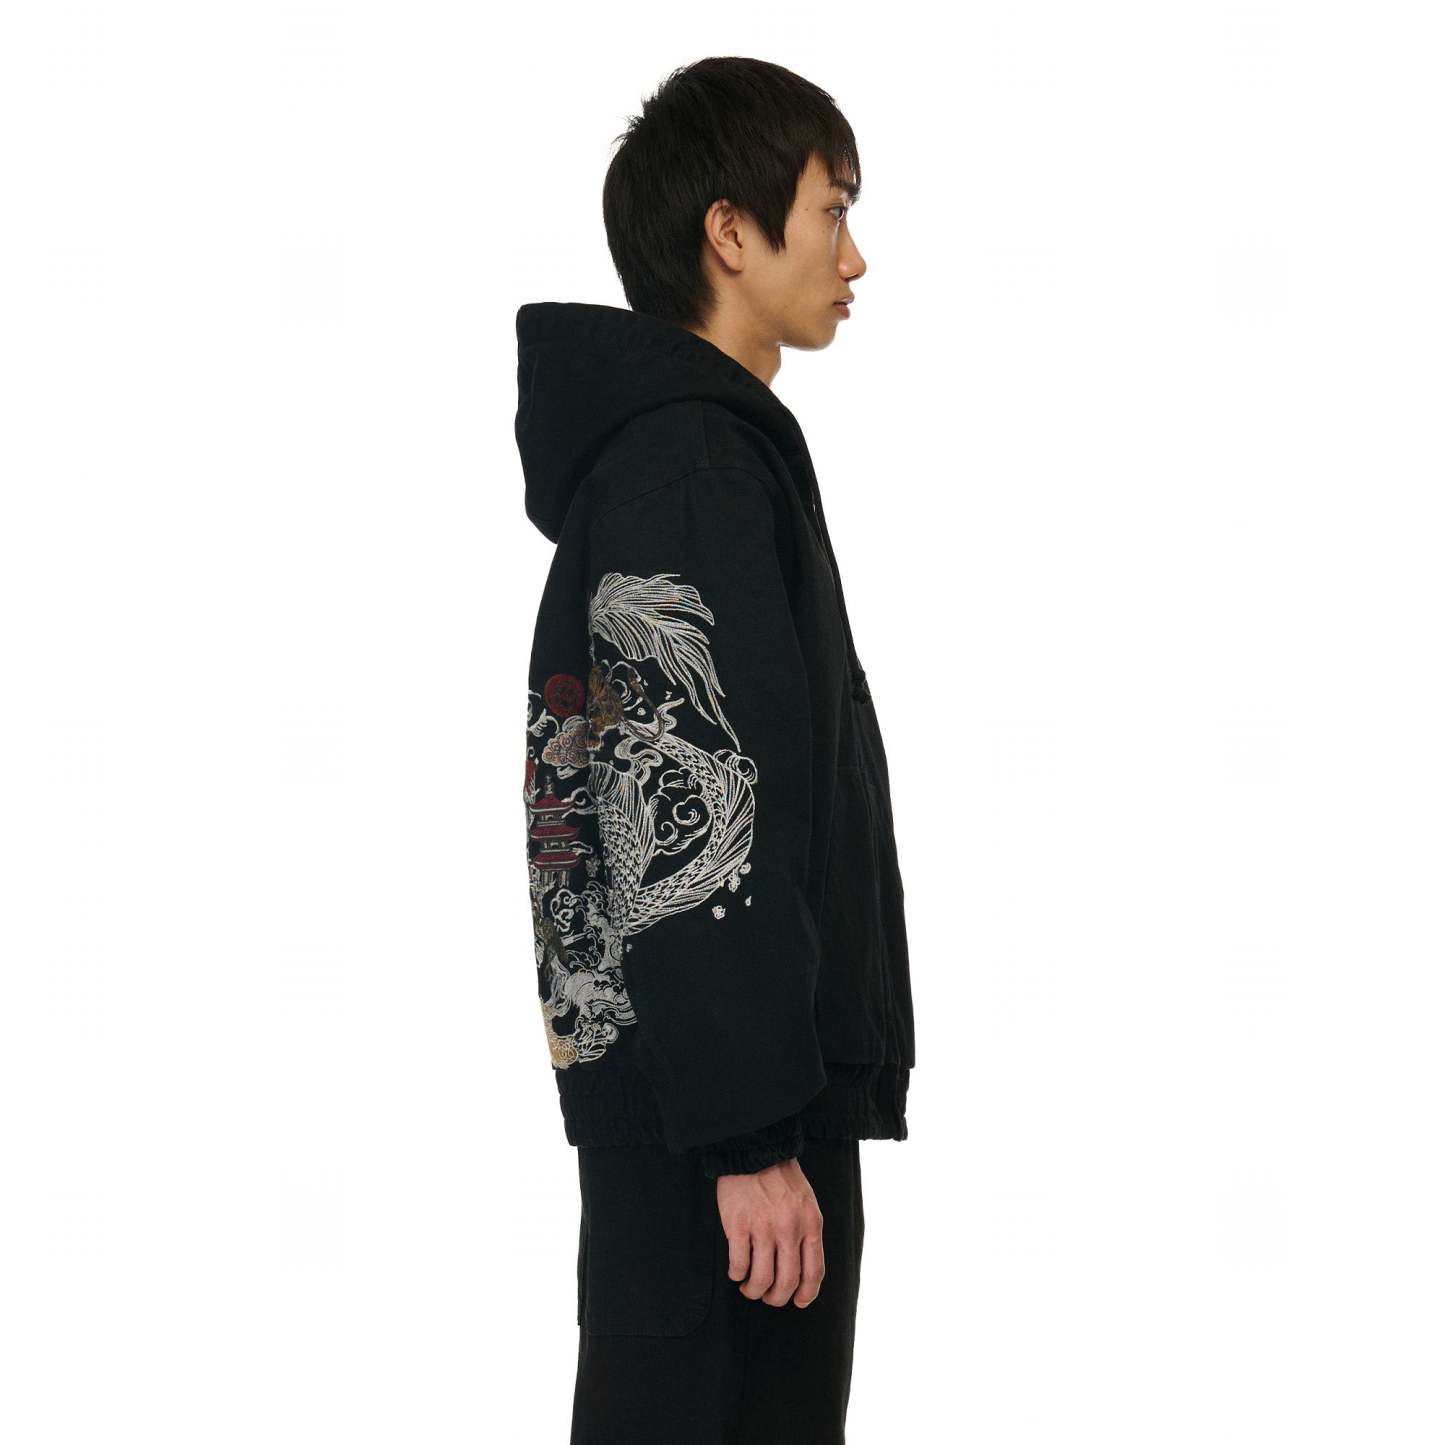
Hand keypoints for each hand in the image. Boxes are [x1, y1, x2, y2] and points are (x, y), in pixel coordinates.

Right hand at [715, 1158, 824, 1307]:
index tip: (798, 1301)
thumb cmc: (781, 1177)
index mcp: (811, 1224)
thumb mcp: (806, 1203)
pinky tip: (736, 1271)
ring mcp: (763, 1228)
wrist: (755, 1150)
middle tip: (768, 1296)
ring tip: (749, 1287)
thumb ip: (807, 1233)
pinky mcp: (739, 1226)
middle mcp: (789, 1230)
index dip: (806, 1294)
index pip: (813, 1272)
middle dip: (777, 1297)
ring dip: (754, 1290)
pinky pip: (739, 1264)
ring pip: (762, 1279)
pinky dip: (737, 1275)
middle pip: (786, 1282)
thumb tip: (802, 1269)